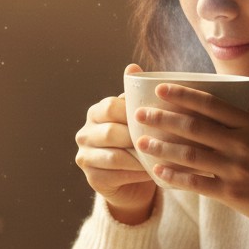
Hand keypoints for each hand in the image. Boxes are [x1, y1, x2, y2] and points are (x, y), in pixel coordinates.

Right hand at [74, 64, 156, 223]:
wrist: (133, 182)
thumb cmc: (138, 143)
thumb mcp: (138, 119)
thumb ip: (137, 96)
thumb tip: (133, 66)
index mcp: (96, 113)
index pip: (111, 107)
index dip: (134, 113)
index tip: (159, 119)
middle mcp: (85, 133)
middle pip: (111, 132)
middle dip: (137, 137)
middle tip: (163, 141)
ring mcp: (85, 156)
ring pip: (114, 156)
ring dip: (140, 157)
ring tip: (161, 157)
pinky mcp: (92, 178)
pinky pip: (116, 175)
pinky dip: (136, 173)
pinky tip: (152, 171)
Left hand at [132, 82, 248, 223]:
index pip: (212, 104)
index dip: (184, 95)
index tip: (160, 89)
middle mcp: (241, 144)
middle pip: (195, 127)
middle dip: (164, 119)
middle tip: (140, 114)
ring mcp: (235, 169)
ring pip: (191, 155)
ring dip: (163, 147)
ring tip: (141, 143)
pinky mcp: (231, 193)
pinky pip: (197, 183)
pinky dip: (176, 177)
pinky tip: (158, 171)